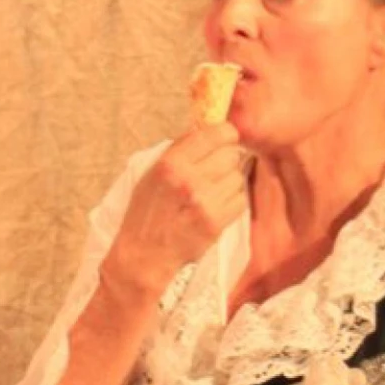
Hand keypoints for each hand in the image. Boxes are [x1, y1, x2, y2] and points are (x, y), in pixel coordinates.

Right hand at [101, 122, 247, 297]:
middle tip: (215, 170)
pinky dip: (233, 201)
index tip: (226, 138)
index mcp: (170, 163)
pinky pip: (240, 200)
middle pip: (231, 154)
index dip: (226, 133)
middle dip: (227, 159)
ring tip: (212, 192)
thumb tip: (208, 129)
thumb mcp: (152, 173)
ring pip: (238, 177)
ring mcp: (204, 203)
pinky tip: (218, 206)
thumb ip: (180, 151)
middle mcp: (188, 180)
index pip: (214, 133)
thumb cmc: (146, 212)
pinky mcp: (216, 223)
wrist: (144, 255)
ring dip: (230, 182)